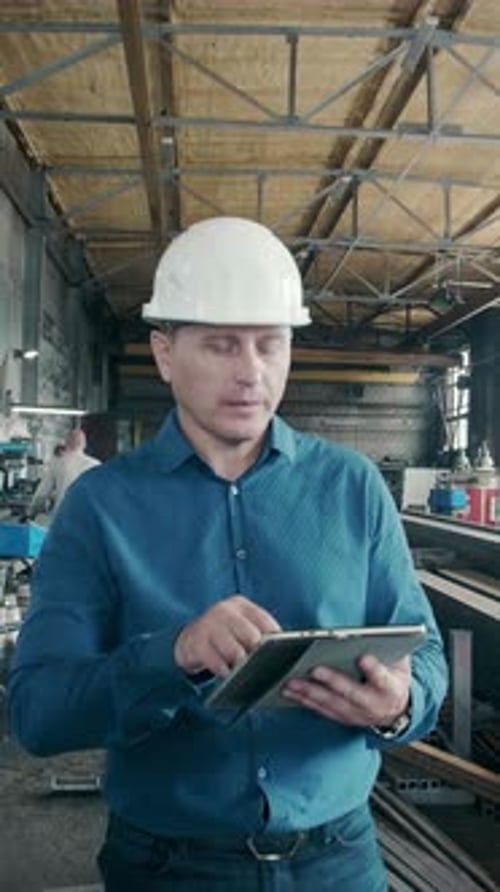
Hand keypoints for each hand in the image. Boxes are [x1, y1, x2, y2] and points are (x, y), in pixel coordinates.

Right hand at [174, 595, 280, 677]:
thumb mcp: (240, 626)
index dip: (275, 641)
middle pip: (251, 636)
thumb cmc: (224, 635)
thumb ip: (258, 632)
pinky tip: (228, 675)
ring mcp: (209, 625)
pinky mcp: (196, 643)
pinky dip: (224, 671)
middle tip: (262, 667)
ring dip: (242, 666)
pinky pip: (216, 662)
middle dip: (258, 655)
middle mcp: (224, 611)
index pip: (265, 622)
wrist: (189, 638)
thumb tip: (283, 651)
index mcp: (240, 605)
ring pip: (234, 651)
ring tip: (246, 673)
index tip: (281, 655)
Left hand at [282, 654, 410, 727]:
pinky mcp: (342, 718)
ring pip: (331, 704)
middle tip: (315, 669)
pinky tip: (290, 692)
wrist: (396, 709)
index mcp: (390, 688)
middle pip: (351, 693)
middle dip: (332, 681)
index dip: (373, 669)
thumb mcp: (400, 661)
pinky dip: (305, 701)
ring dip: (310, 693)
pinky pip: (321, 710)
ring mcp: (356, 714)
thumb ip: (391, 647)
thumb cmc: (393, 677)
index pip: (382, 678)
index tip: (363, 657)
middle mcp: (373, 705)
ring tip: (292, 681)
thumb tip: (375, 633)